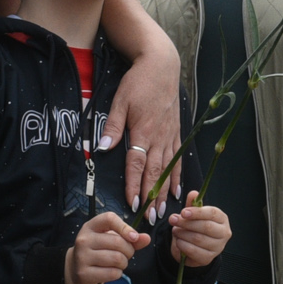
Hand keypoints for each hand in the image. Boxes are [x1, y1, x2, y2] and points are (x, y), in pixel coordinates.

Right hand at [68, 211, 145, 283]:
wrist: (74, 268)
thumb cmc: (97, 251)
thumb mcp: (110, 239)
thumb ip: (130, 238)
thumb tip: (146, 238)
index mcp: (91, 226)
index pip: (109, 219)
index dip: (125, 227)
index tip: (134, 237)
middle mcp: (84, 239)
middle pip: (117, 242)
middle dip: (129, 250)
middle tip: (126, 255)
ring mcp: (82, 256)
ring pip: (116, 258)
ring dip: (124, 263)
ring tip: (119, 263)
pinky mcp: (84, 273)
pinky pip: (112, 273)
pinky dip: (118, 274)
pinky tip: (112, 272)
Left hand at [104, 45, 181, 208]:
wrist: (162, 65)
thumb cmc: (138, 82)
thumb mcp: (120, 100)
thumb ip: (113, 126)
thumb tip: (103, 146)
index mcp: (144, 131)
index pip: (137, 164)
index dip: (135, 185)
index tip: (133, 203)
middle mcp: (160, 137)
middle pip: (156, 172)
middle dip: (153, 196)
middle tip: (151, 218)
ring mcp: (171, 135)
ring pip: (169, 168)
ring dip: (166, 191)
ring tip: (165, 210)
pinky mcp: (177, 131)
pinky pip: (179, 158)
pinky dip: (179, 175)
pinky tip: (178, 189)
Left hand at [168, 196, 229, 267]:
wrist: (194, 247)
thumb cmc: (195, 227)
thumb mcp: (193, 214)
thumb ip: (193, 204)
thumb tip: (193, 193)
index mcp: (222, 219)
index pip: (212, 213)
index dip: (197, 212)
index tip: (183, 212)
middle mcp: (224, 233)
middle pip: (206, 227)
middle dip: (187, 223)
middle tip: (173, 220)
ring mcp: (218, 247)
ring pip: (199, 239)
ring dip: (183, 234)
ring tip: (175, 230)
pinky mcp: (208, 258)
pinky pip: (194, 251)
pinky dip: (183, 245)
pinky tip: (178, 241)